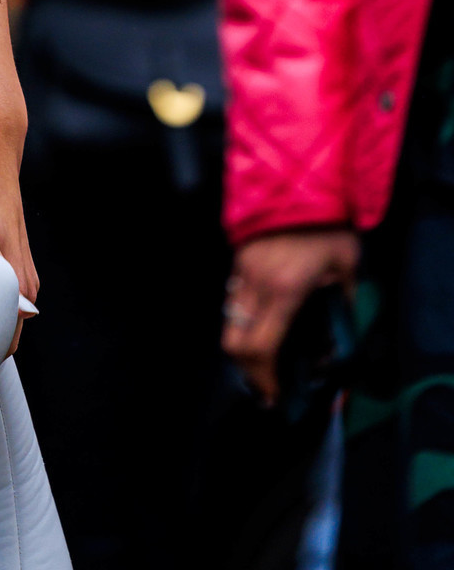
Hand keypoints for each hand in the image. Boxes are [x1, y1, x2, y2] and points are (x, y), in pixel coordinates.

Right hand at [223, 226, 358, 404]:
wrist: (297, 179)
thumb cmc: (327, 226)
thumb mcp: (347, 266)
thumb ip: (344, 303)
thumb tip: (340, 335)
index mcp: (283, 292)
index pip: (261, 347)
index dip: (265, 378)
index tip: (275, 397)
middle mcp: (254, 285)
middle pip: (232, 341)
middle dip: (247, 370)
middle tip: (266, 384)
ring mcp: (240, 270)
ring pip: (228, 321)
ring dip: (242, 346)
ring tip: (264, 359)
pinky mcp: (237, 259)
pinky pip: (232, 299)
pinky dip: (242, 321)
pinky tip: (261, 323)